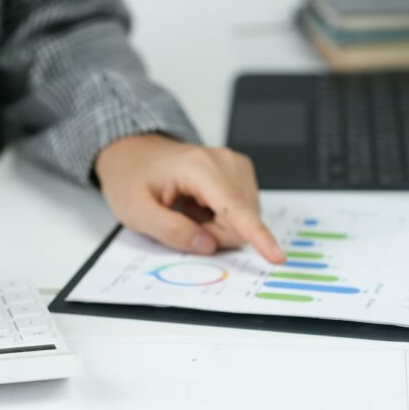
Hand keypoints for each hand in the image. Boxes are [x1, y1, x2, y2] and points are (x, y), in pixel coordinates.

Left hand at [95, 134, 284, 263]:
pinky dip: (221, 216)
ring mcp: (234, 164)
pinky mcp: (239, 171)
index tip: (277, 256)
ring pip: (245, 218)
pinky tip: (199, 204)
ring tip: (188, 208)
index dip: (257, 236)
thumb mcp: (135, 211)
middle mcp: (223, 160)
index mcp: (197, 167)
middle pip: (241, 220)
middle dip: (214, 233)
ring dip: (217, 225)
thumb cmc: (131, 178)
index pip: (234, 208)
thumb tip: (207, 245)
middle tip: (182, 219)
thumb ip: (170, 230)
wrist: (133, 153)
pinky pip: (243, 210)